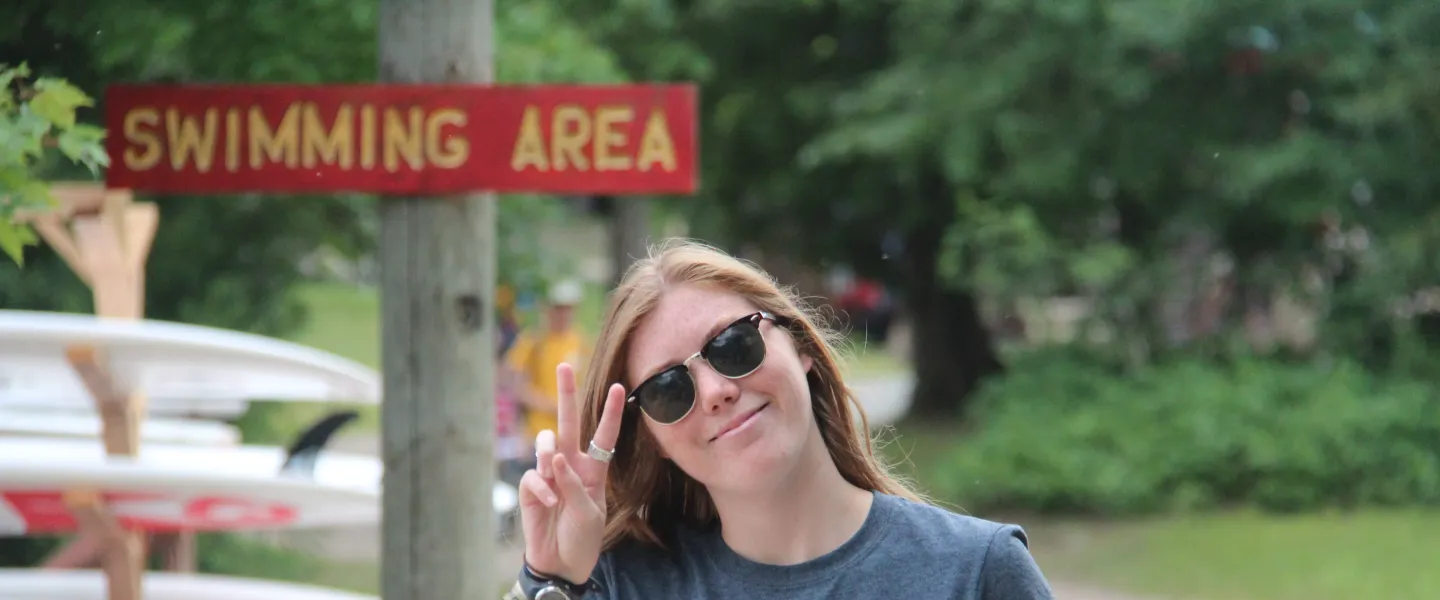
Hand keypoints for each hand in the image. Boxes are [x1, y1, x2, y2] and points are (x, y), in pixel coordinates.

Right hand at [518, 362, 625, 584]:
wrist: (561, 562)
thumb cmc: (582, 537)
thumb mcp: (590, 512)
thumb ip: (574, 484)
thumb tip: (556, 458)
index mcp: (593, 469)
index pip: (604, 435)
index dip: (611, 412)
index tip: (620, 387)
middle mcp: (571, 464)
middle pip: (568, 422)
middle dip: (566, 393)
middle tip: (564, 365)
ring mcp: (549, 473)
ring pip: (546, 443)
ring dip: (550, 454)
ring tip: (555, 476)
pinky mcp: (531, 487)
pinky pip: (534, 476)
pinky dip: (543, 489)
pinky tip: (550, 505)